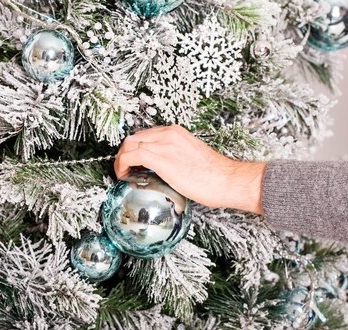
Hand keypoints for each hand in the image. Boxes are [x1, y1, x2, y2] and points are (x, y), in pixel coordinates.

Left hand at [114, 125, 266, 214]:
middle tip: (124, 169)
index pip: (145, 135)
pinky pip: (131, 156)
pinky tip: (124, 176)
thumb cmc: (214, 175)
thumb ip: (174, 157)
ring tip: (123, 174)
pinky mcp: (161, 159)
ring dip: (121, 160)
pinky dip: (122, 165)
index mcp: (176, 132)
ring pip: (129, 145)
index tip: (132, 162)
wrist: (226, 180)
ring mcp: (164, 144)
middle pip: (133, 138)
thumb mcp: (190, 157)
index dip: (133, 149)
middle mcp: (168, 134)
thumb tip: (163, 170)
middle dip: (124, 153)